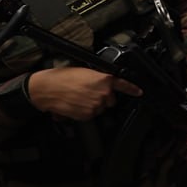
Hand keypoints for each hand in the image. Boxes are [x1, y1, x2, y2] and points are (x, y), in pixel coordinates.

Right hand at [26, 67, 141, 120]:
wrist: (47, 88)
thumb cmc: (63, 77)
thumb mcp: (86, 72)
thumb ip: (99, 78)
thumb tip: (105, 83)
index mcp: (104, 79)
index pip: (123, 85)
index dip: (132, 89)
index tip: (139, 92)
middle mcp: (103, 93)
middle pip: (110, 100)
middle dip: (103, 98)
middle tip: (88, 92)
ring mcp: (96, 105)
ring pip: (100, 108)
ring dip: (93, 105)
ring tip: (79, 97)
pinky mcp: (87, 114)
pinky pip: (91, 114)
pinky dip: (85, 111)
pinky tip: (76, 104)